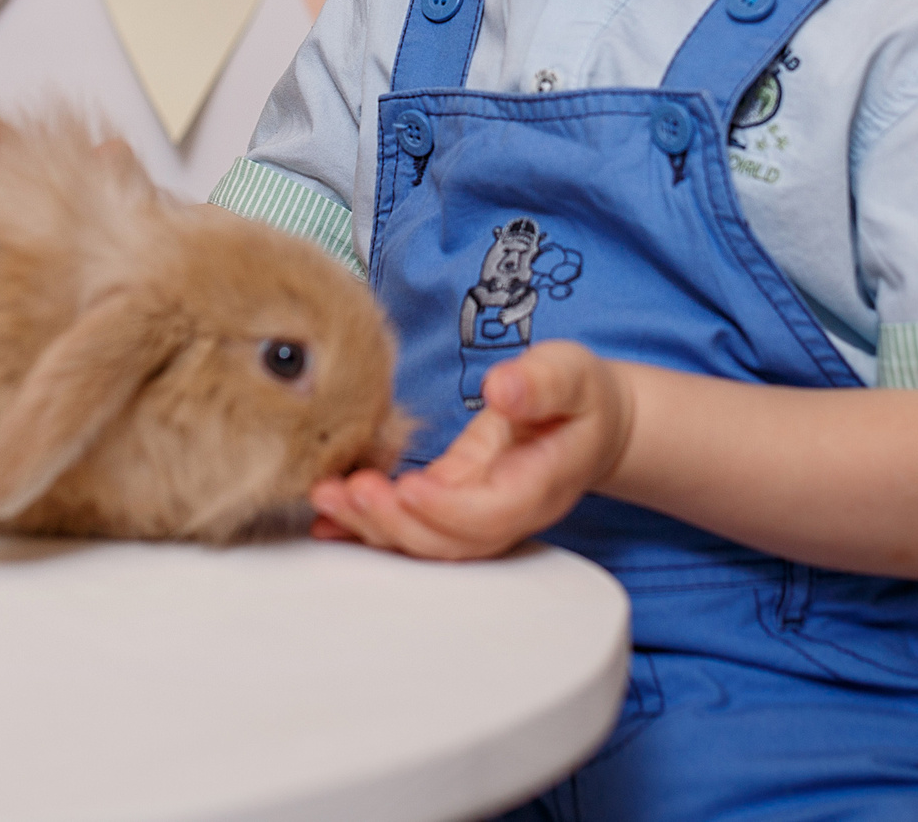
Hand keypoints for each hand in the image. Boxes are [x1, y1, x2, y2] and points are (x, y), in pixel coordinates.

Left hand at [306, 341, 633, 559]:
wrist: (589, 422)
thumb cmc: (580, 397)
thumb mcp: (570, 375)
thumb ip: (541, 382)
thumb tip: (503, 388)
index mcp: (540, 485)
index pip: (491, 514)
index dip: (448, 510)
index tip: (409, 486)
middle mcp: (508, 512)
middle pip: (450, 542)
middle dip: (396, 524)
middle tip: (350, 492)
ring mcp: (478, 513)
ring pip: (426, 542)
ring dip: (373, 526)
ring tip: (328, 498)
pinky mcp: (453, 501)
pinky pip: (411, 524)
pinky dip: (370, 523)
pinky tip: (331, 514)